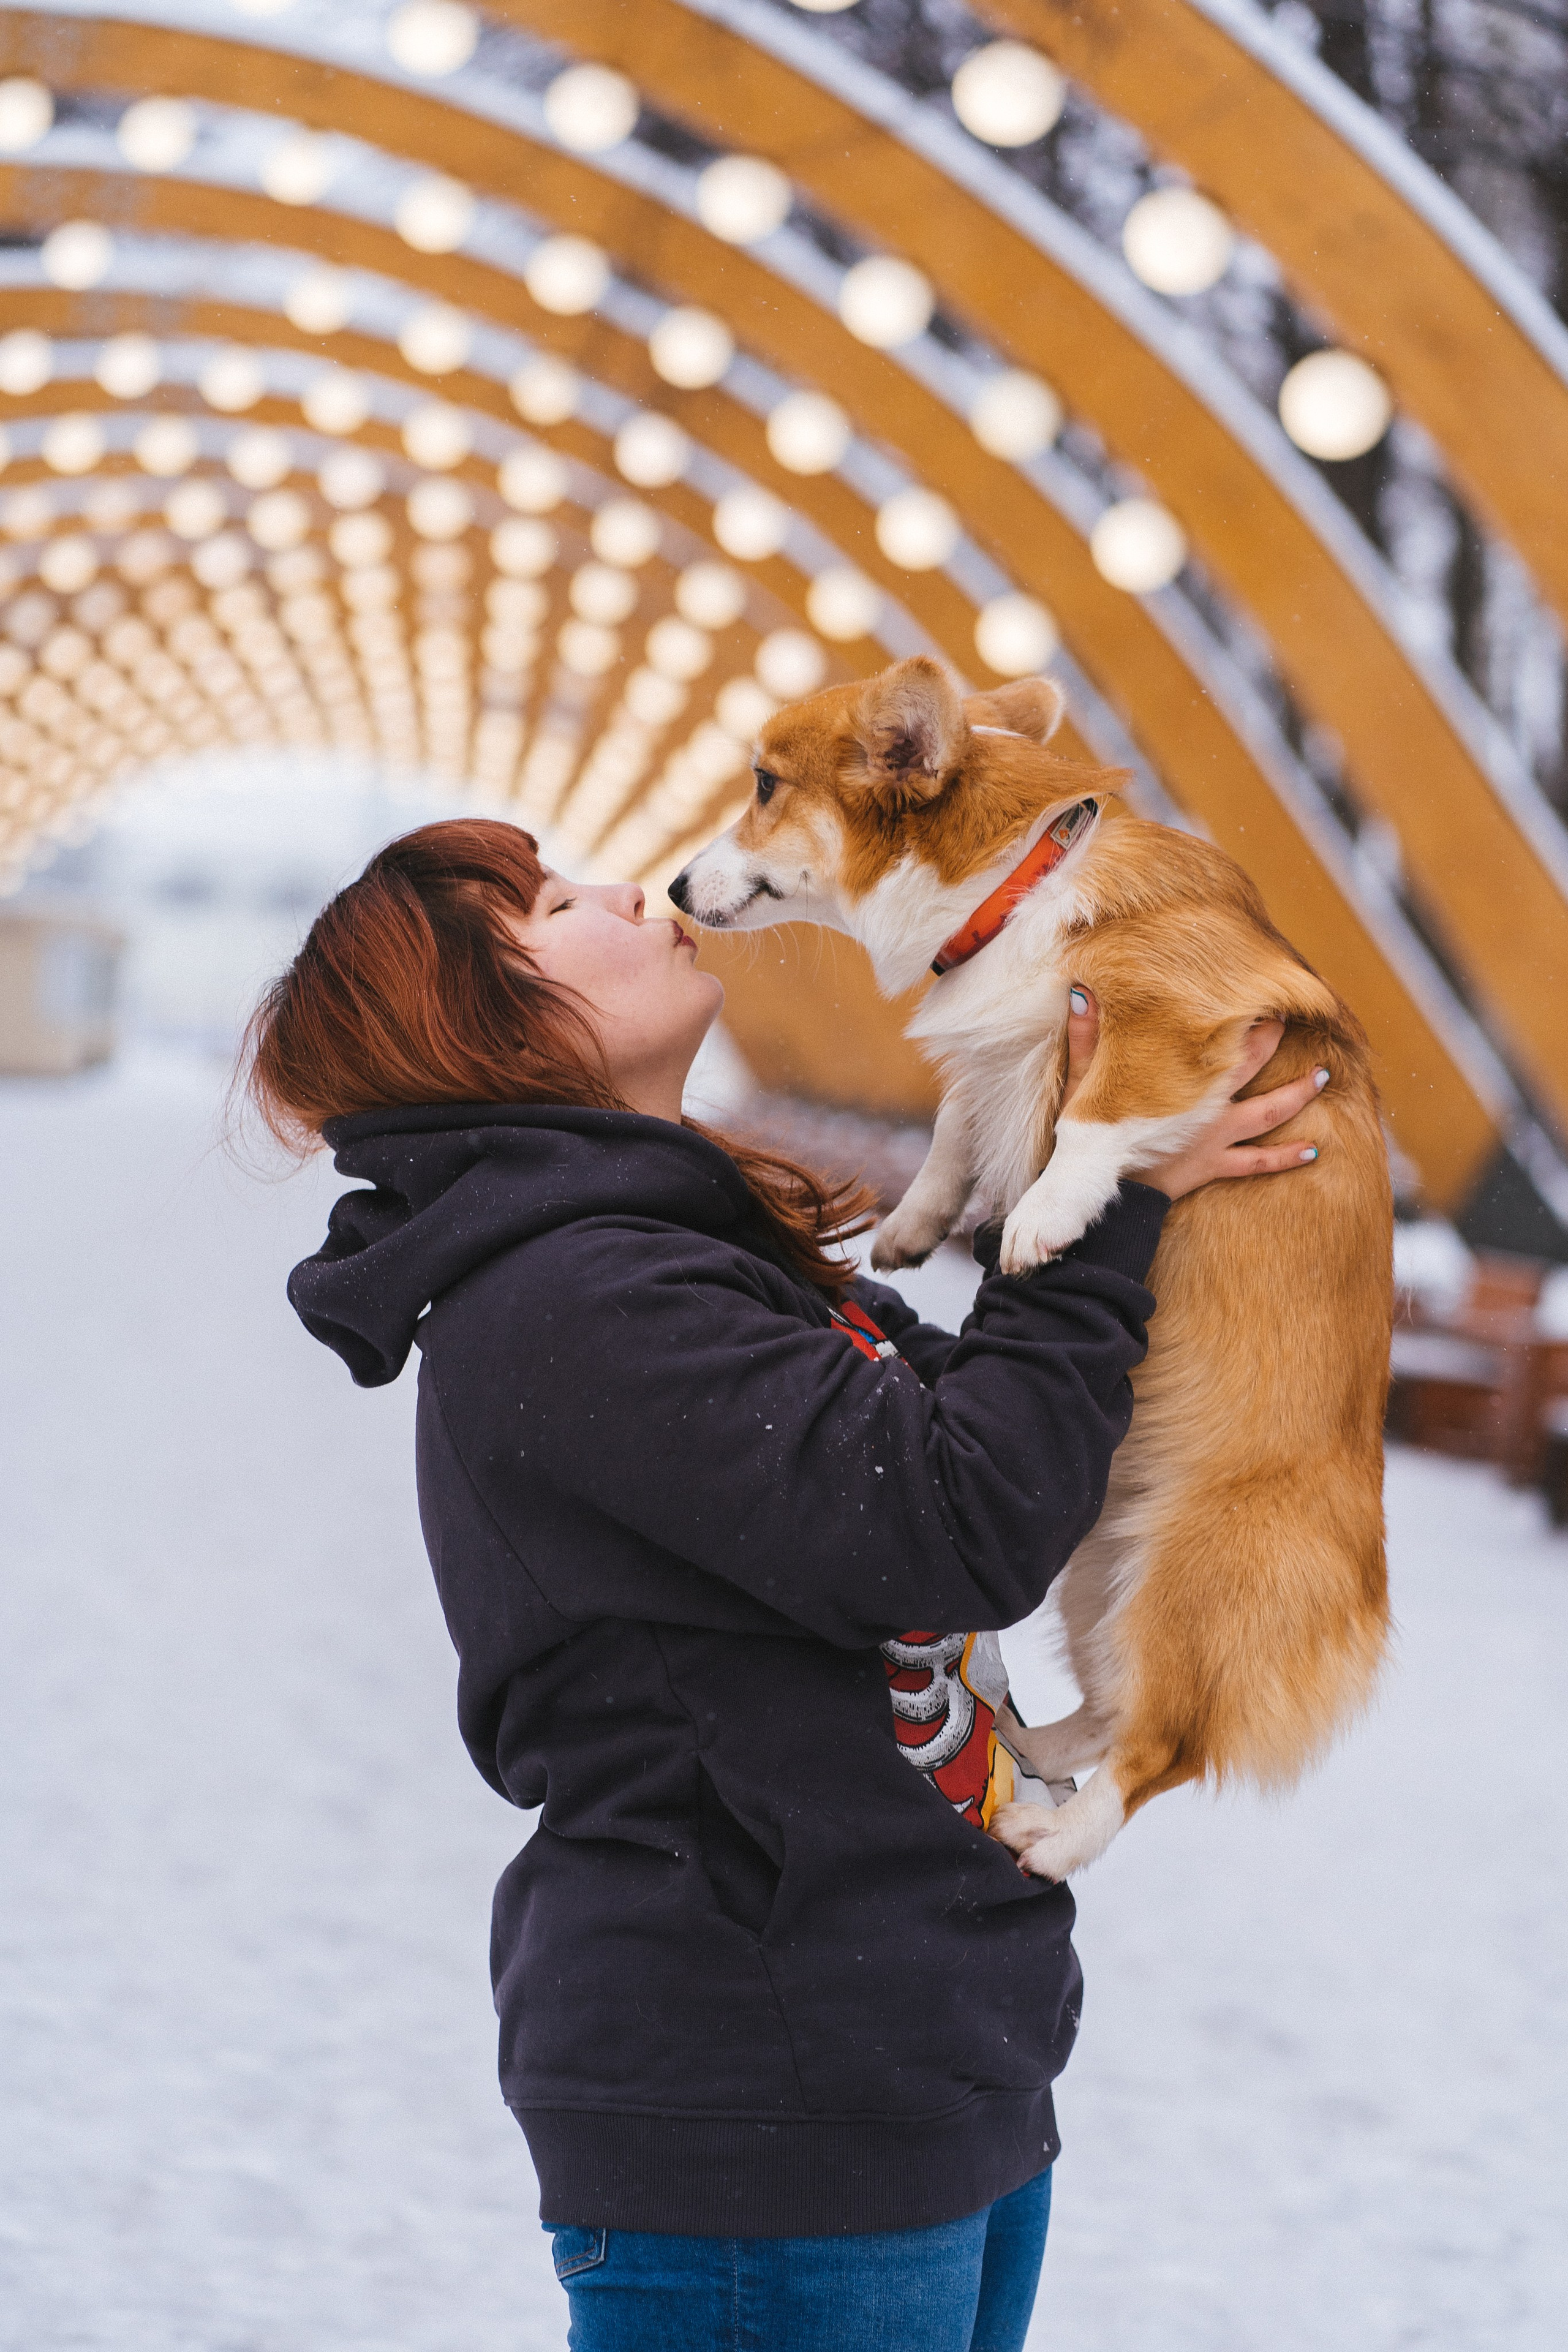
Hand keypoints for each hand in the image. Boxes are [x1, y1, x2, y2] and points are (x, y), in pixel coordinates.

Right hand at [1061, 988, 1326, 1204]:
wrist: (1105, 1199)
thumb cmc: (1092, 1141)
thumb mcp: (1084, 1087)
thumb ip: (1086, 1040)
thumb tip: (1082, 992)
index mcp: (1183, 1084)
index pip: (1217, 1039)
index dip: (1236, 1015)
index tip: (1253, 990)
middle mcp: (1208, 1108)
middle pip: (1251, 1066)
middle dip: (1271, 1039)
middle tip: (1289, 1016)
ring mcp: (1217, 1139)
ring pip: (1269, 1113)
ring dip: (1298, 1094)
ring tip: (1324, 1076)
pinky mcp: (1214, 1166)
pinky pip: (1258, 1164)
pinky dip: (1286, 1157)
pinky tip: (1315, 1151)